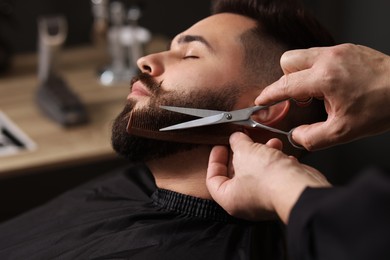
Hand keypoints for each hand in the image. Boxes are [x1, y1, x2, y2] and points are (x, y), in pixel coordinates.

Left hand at [206, 132, 329, 222]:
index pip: (213, 179)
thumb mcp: (245, 152)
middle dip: (242, 153)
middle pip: (236, 174)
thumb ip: (237, 143)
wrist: (298, 188)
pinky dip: (277, 161)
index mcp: (229, 198)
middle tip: (242, 140)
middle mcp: (245, 203)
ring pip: (257, 172)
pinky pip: (275, 175)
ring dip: (262, 153)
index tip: (220, 146)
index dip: (215, 160)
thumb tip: (236, 138)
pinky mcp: (281, 193)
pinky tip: (280, 151)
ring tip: (268, 142)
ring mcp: (264, 199)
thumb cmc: (268, 179)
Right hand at [256, 44, 389, 149]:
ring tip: (315, 92)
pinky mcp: (348, 49)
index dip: (269, 95)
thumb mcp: (344, 132)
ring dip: (301, 73)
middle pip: (288, 61)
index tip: (260, 102)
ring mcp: (339, 51)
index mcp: (324, 78)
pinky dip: (317, 69)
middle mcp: (328, 59)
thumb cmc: (383, 107)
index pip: (285, 85)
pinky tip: (332, 85)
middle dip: (285, 80)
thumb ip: (313, 138)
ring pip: (303, 55)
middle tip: (296, 98)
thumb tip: (296, 137)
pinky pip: (320, 55)